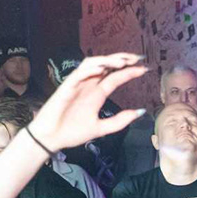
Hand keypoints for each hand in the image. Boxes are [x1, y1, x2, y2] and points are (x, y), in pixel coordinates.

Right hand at [26, 52, 148, 151]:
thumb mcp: (102, 128)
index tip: (144, 69)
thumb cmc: (72, 132)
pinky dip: (90, 69)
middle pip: (106, 65)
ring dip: (107, 60)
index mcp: (96, 94)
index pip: (115, 78)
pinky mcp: (66, 87)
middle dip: (121, 59)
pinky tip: (102, 69)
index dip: (129, 72)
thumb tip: (140, 112)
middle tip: (138, 58)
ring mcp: (77, 84)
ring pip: (92, 64)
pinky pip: (78, 73)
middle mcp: (88, 85)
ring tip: (122, 61)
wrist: (51, 139)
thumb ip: (120, 120)